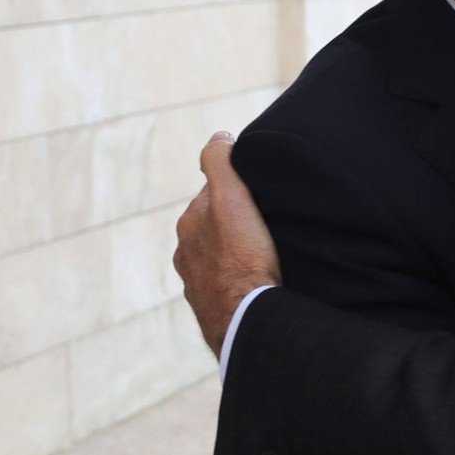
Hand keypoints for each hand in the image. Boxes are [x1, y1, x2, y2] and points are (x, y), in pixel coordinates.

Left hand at [173, 131, 281, 356]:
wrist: (245, 317)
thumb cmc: (241, 257)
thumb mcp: (231, 198)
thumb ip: (220, 163)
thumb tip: (218, 136)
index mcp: (189, 223)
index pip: (214, 193)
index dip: (238, 189)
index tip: (261, 193)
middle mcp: (186, 252)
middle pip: (216, 226)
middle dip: (236, 222)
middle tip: (268, 223)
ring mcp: (196, 283)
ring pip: (220, 257)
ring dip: (237, 252)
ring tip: (266, 253)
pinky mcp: (212, 308)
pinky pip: (226, 285)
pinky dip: (238, 278)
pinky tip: (257, 280)